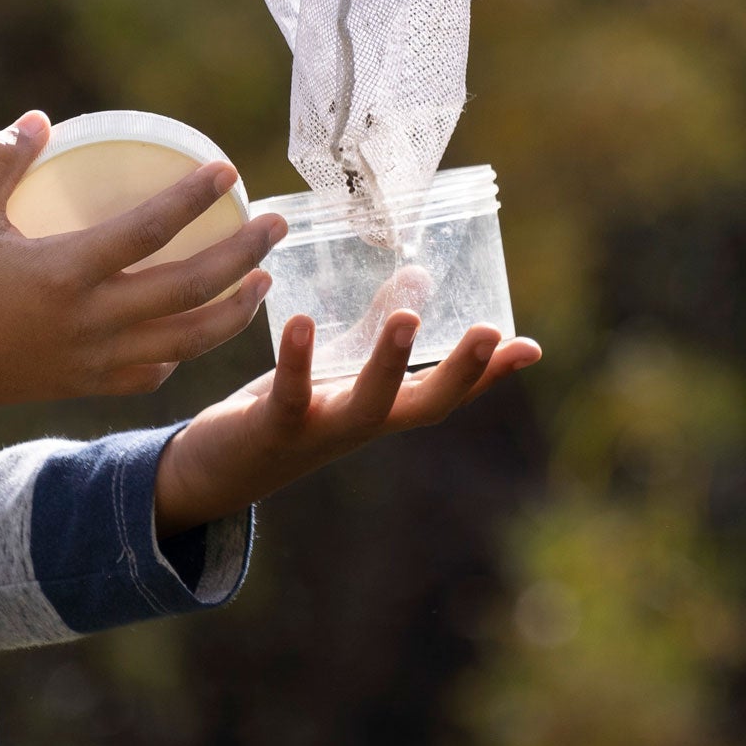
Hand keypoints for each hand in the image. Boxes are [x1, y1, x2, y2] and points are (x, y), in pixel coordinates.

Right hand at [0, 112, 285, 408]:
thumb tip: (39, 119)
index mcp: (65, 272)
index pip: (147, 230)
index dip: (192, 199)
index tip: (226, 171)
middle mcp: (93, 318)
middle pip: (189, 287)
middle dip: (243, 254)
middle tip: (276, 224)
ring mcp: (97, 358)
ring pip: (188, 339)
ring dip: (235, 309)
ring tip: (265, 279)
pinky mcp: (91, 384)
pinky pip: (155, 371)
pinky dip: (187, 350)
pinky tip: (204, 329)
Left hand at [150, 312, 542, 534]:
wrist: (215, 471)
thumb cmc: (286, 410)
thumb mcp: (337, 368)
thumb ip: (374, 328)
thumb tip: (420, 275)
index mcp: (382, 409)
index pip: (447, 393)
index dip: (490, 374)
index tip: (530, 348)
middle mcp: (361, 425)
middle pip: (423, 406)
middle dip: (461, 374)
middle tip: (493, 336)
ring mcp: (320, 429)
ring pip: (367, 406)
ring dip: (390, 366)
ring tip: (407, 320)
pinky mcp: (273, 426)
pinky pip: (289, 394)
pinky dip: (296, 360)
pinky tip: (300, 321)